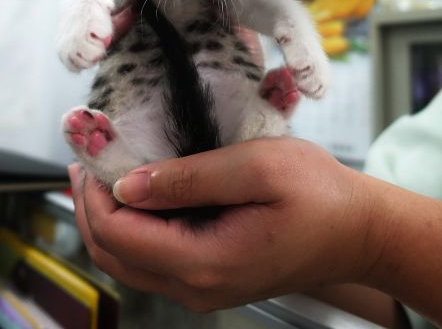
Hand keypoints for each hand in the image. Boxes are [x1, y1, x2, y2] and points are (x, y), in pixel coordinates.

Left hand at [68, 138, 376, 312]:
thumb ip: (190, 177)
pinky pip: (153, 258)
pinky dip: (133, 227)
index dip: (94, 194)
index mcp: (204, 262)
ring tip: (101, 174)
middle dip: (90, 207)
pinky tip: (136, 194)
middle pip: (115, 254)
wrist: (356, 231)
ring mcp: (203, 286)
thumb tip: (129, 184)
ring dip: (107, 217)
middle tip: (84, 162)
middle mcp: (197, 286)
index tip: (88, 153)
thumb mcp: (256, 168)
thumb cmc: (318, 194)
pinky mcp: (211, 276)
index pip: (120, 235)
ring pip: (129, 260)